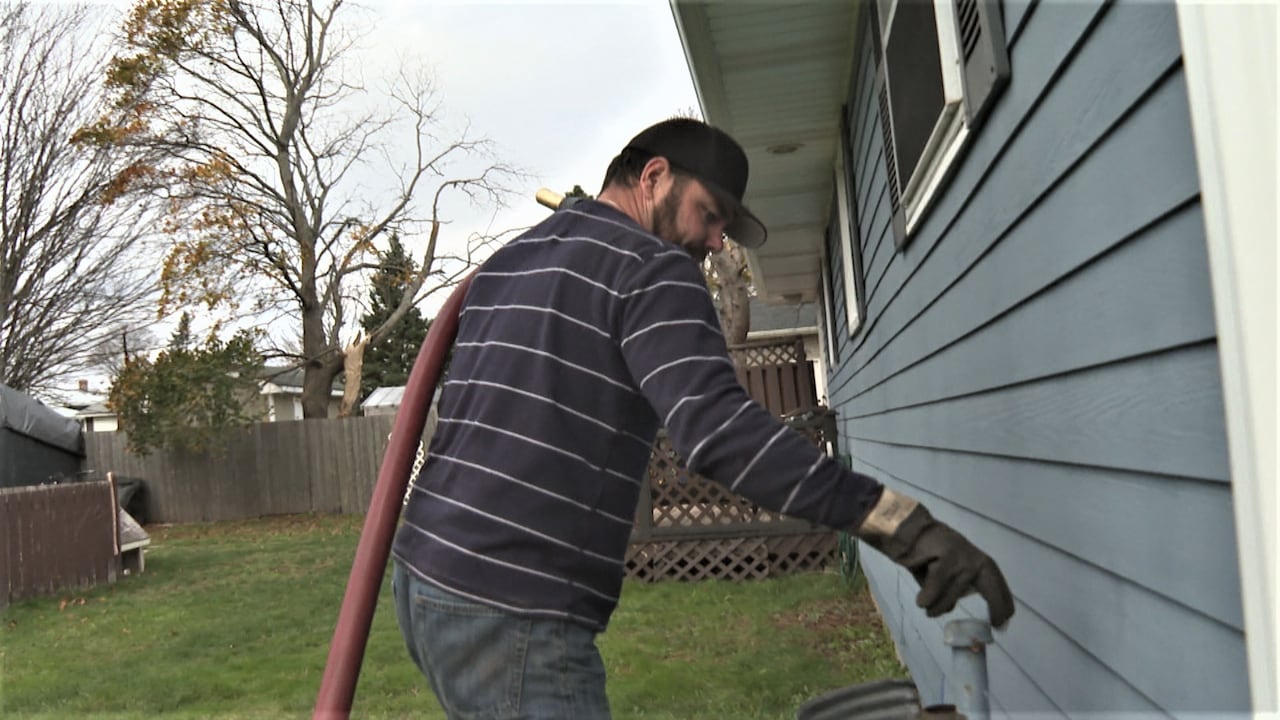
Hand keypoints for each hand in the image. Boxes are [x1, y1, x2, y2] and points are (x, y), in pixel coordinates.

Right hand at [857, 488, 1014, 627]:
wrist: (907, 530)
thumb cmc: (926, 556)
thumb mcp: (947, 575)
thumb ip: (954, 589)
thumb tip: (952, 609)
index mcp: (979, 563)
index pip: (998, 587)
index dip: (1002, 607)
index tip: (1002, 625)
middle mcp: (975, 559)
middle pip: (992, 589)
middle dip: (996, 607)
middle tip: (993, 626)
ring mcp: (963, 557)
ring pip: (953, 594)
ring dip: (938, 606)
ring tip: (927, 607)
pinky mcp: (948, 555)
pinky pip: (937, 586)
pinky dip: (927, 597)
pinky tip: (921, 601)